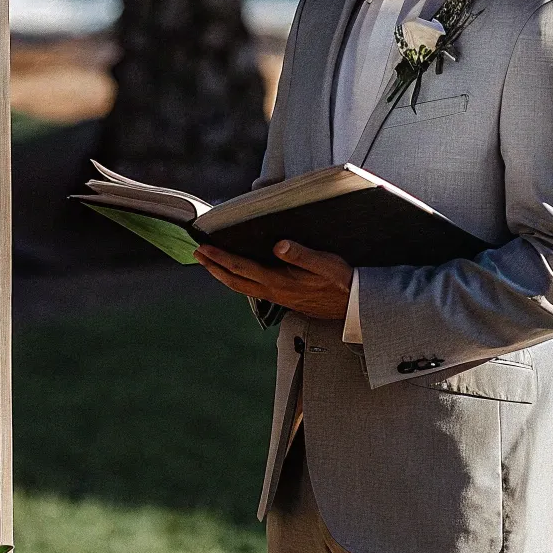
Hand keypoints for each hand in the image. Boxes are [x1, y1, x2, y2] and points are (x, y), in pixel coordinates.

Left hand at [195, 241, 352, 319]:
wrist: (354, 307)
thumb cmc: (342, 282)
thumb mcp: (325, 264)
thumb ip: (301, 255)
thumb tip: (278, 245)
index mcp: (280, 281)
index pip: (242, 268)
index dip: (221, 258)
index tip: (205, 248)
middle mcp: (275, 292)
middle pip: (236, 282)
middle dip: (215, 268)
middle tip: (198, 255)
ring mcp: (279, 298)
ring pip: (243, 288)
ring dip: (224, 275)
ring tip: (212, 264)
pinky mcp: (285, 299)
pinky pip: (254, 290)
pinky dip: (240, 281)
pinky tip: (240, 275)